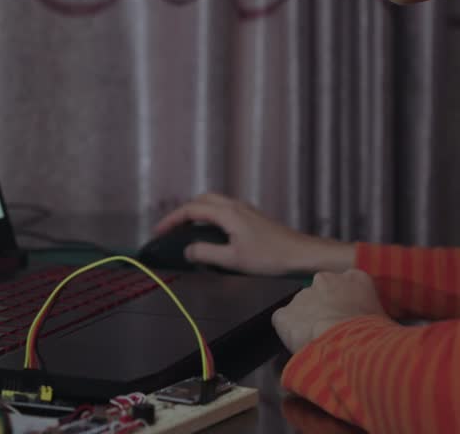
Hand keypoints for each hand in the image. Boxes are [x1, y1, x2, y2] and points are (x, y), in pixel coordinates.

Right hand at [153, 192, 351, 275]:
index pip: (191, 210)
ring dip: (196, 213)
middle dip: (182, 212)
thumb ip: (206, 253)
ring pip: (213, 203)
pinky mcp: (251, 216)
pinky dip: (209, 216)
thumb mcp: (233, 259)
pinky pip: (222, 209)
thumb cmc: (271, 256)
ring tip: (185, 230)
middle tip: (170, 228)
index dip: (171, 219)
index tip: (158, 231)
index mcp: (227, 213)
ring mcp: (244, 209)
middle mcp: (235, 206)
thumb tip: (187, 250)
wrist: (300, 253)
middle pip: (201, 200)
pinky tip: (209, 232)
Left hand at [271, 269, 385, 352]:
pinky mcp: (284, 313)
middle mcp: (325, 280)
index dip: (347, 306)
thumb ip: (375, 314)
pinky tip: (301, 348)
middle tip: (334, 334)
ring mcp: (302, 295)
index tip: (350, 321)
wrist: (348, 346)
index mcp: (354, 278)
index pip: (348, 287)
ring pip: (302, 310)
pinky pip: (284, 324)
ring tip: (319, 346)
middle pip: (322, 295)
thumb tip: (379, 327)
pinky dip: (289, 335)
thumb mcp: (387, 320)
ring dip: (308, 324)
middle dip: (325, 312)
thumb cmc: (373, 336)